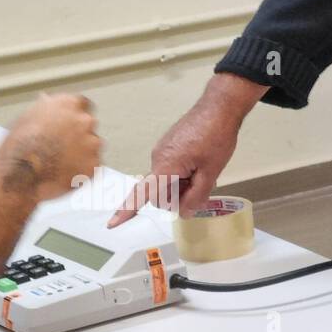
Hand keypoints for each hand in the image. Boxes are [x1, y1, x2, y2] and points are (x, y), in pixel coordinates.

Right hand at [0, 92, 101, 201]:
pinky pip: (92, 166)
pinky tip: (65, 172)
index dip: (75, 116)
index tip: (71, 124)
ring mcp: (91, 144)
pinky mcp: (93, 165)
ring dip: (83, 152)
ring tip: (61, 162)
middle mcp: (84, 121)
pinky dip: (82, 170)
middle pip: (89, 126)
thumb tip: (48, 102)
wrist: (21, 173)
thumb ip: (46, 108)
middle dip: (79, 134)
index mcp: (69, 104)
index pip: (83, 105)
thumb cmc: (20, 145)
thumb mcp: (29, 116)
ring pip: (93, 147)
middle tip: (63, 147)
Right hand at [108, 73, 265, 227]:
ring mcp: (162, 151)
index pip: (142, 194)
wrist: (219, 108)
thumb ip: (196, 196)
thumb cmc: (216, 136)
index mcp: (166, 165)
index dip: (127, 211)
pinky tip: (199, 164)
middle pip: (160, 192)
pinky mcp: (168, 147)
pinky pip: (170, 169)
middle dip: (177, 196)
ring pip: (167, 181)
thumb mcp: (211, 172)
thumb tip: (184, 213)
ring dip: (182, 184)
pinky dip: (182, 174)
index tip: (112, 223)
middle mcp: (158, 158)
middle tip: (202, 186)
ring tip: (203, 171)